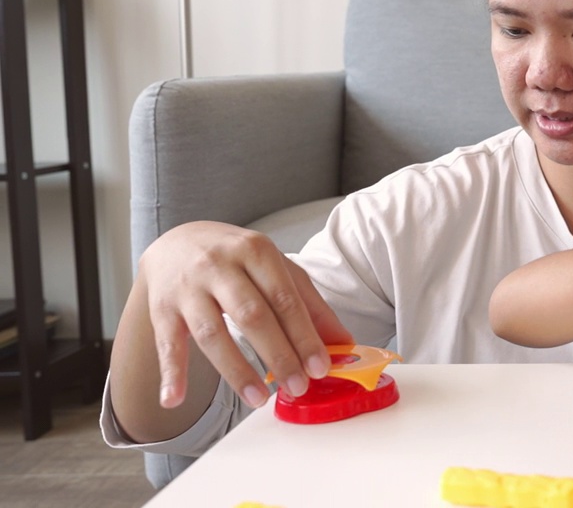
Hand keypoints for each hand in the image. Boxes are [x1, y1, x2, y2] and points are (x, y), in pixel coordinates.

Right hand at [140, 221, 352, 408]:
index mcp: (255, 250)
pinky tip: (174, 399)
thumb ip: (309, 304)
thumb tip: (342, 343)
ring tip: (258, 400)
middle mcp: (219, 265)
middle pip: (251, 316)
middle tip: (297, 388)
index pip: (284, 298)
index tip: (319, 367)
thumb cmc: (236, 260)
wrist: (175, 242)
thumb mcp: (276, 269)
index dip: (303, 335)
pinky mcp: (161, 308)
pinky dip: (171, 373)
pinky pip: (167, 344)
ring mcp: (187, 287)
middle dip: (277, 356)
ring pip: (211, 334)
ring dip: (236, 371)